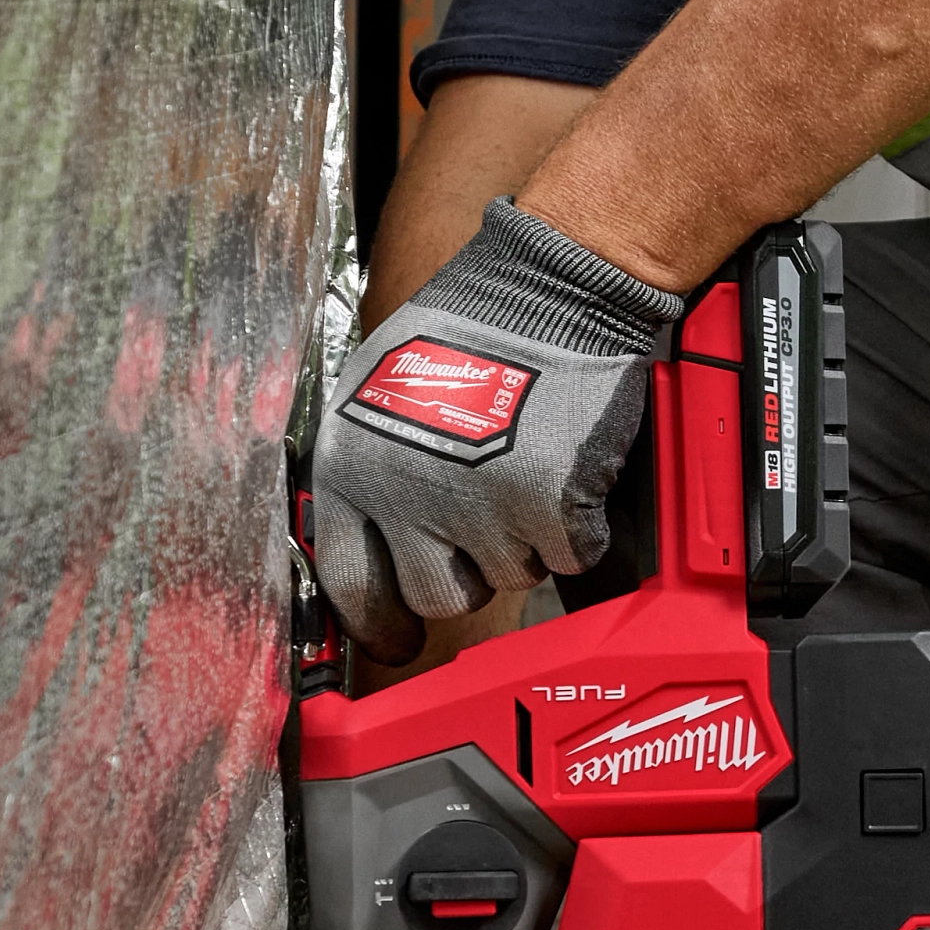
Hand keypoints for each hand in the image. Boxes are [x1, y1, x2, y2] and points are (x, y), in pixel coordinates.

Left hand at [312, 201, 683, 662]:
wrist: (549, 291)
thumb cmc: (469, 329)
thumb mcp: (378, 393)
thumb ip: (370, 473)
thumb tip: (370, 545)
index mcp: (354, 469)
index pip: (351, 584)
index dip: (380, 623)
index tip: (398, 639)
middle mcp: (407, 497)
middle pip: (437, 596)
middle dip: (469, 571)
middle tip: (487, 521)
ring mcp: (478, 507)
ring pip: (509, 577)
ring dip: (526, 540)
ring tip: (526, 468)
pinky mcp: (547, 507)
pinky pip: (568, 556)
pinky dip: (577, 526)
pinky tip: (566, 470)